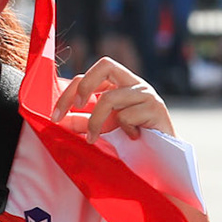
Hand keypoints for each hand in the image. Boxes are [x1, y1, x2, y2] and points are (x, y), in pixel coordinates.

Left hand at [52, 56, 173, 142]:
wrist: (164, 157)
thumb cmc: (133, 140)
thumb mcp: (104, 128)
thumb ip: (83, 121)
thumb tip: (59, 120)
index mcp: (120, 83)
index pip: (90, 74)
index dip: (69, 92)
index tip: (56, 115)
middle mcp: (134, 83)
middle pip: (105, 65)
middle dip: (84, 86)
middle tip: (76, 108)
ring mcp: (146, 94)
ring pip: (110, 98)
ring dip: (96, 121)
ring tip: (94, 138)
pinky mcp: (156, 108)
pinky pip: (126, 116)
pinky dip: (124, 129)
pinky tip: (134, 137)